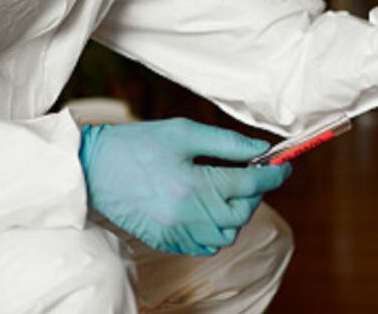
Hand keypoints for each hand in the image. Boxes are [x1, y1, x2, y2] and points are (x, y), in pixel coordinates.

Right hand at [79, 118, 290, 255]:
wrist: (93, 169)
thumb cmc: (138, 144)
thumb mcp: (185, 132)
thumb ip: (227, 142)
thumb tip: (262, 150)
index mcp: (194, 183)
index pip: (250, 183)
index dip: (273, 174)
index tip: (284, 166)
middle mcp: (188, 214)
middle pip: (243, 212)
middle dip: (255, 192)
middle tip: (251, 173)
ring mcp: (176, 232)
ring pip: (228, 234)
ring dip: (237, 213)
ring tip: (229, 190)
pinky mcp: (166, 241)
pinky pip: (206, 245)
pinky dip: (217, 230)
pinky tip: (210, 208)